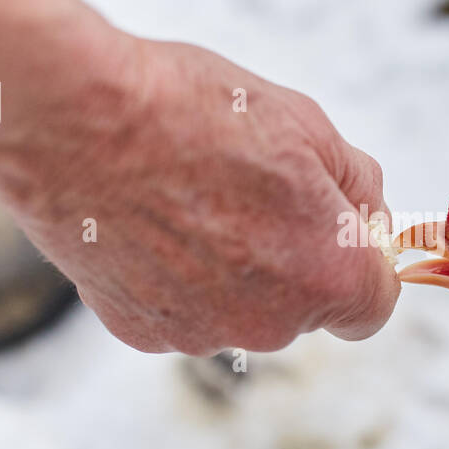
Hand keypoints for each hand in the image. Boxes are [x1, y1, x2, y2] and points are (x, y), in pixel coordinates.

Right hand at [0, 40, 399, 354]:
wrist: (75, 122)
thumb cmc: (191, 114)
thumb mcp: (306, 124)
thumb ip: (353, 183)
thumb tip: (364, 212)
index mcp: (326, 277)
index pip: (373, 304)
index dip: (361, 260)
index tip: (335, 222)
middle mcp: (268, 324)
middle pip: (302, 303)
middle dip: (292, 254)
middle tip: (252, 184)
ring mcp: (199, 334)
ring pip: (238, 305)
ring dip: (230, 264)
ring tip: (190, 192)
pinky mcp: (137, 330)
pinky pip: (179, 306)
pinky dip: (172, 272)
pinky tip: (148, 216)